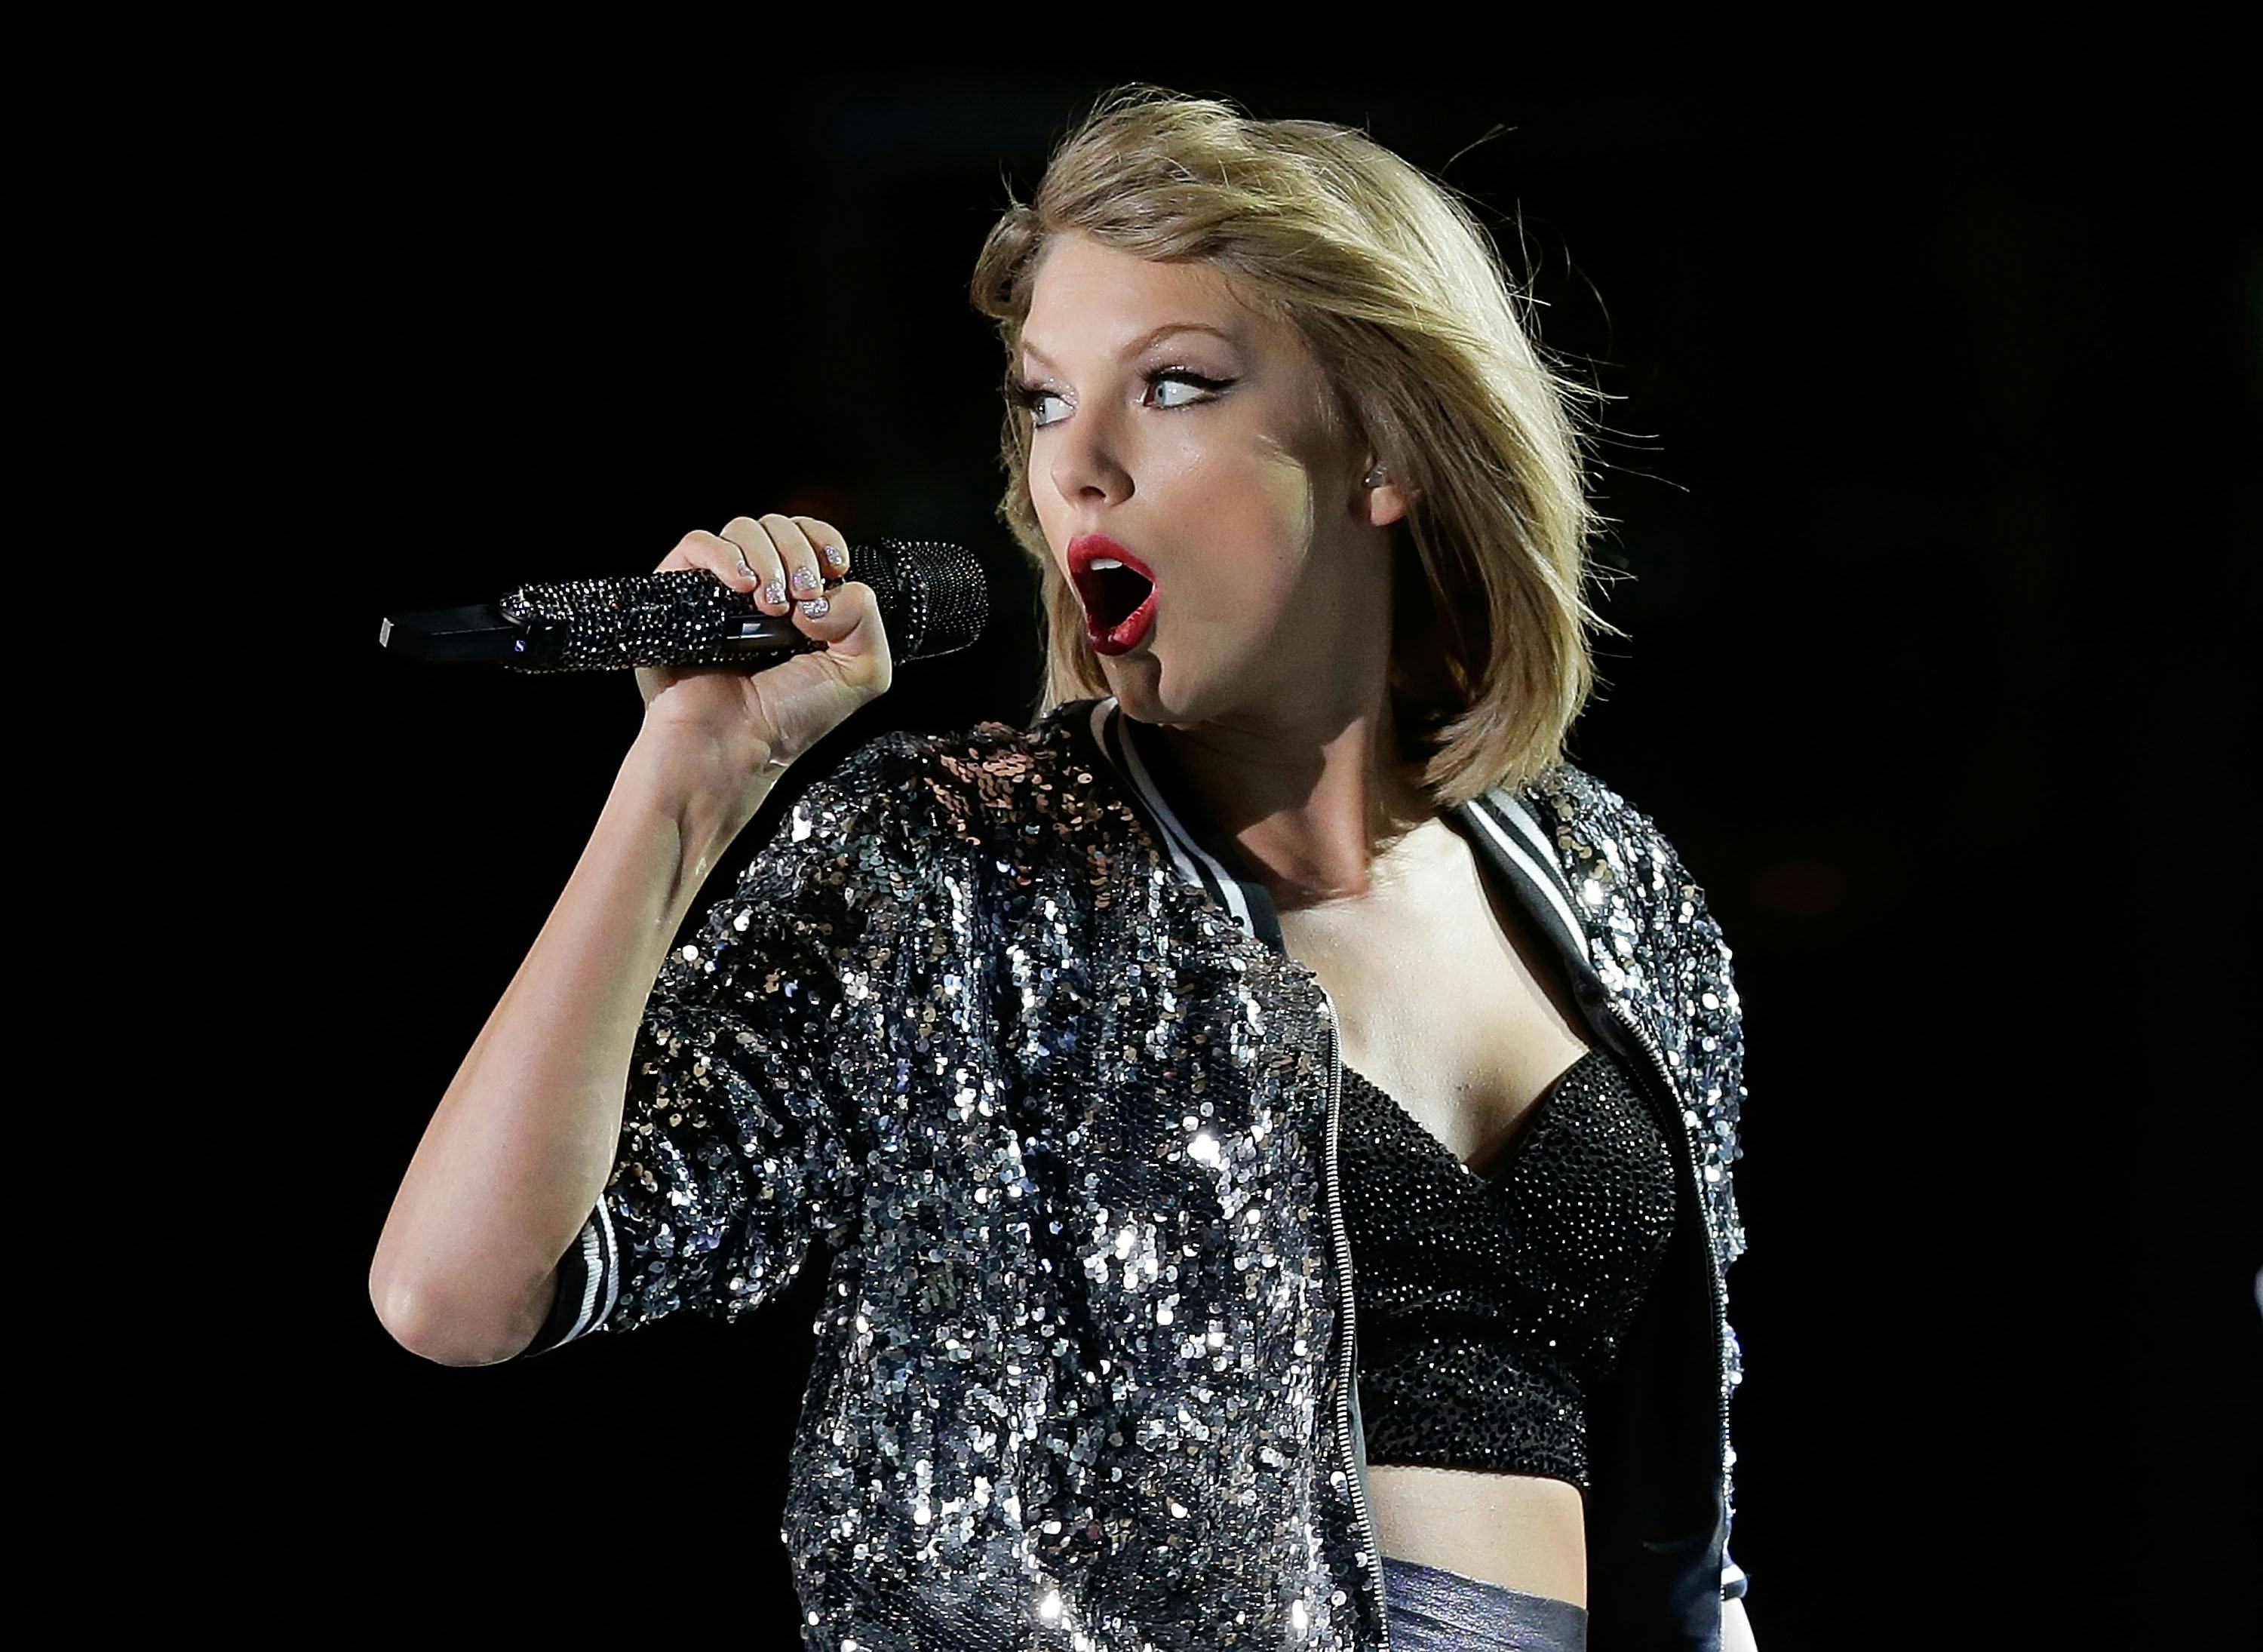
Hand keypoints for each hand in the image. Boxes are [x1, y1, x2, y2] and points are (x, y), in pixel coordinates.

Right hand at [633, 514, 891, 772]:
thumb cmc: (787, 719)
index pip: (812, 538)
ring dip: (766, 558)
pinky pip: (698, 543)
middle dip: (799, 554)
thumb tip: (829, 588)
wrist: (731, 746)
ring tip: (770, 605)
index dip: (825, 541)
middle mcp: (760, 590)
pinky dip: (724, 555)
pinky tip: (740, 587)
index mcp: (801, 602)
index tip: (834, 568)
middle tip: (801, 599)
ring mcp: (718, 590)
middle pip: (781, 526)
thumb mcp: (860, 673)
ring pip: (743, 528)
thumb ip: (867, 619)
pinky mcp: (679, 591)